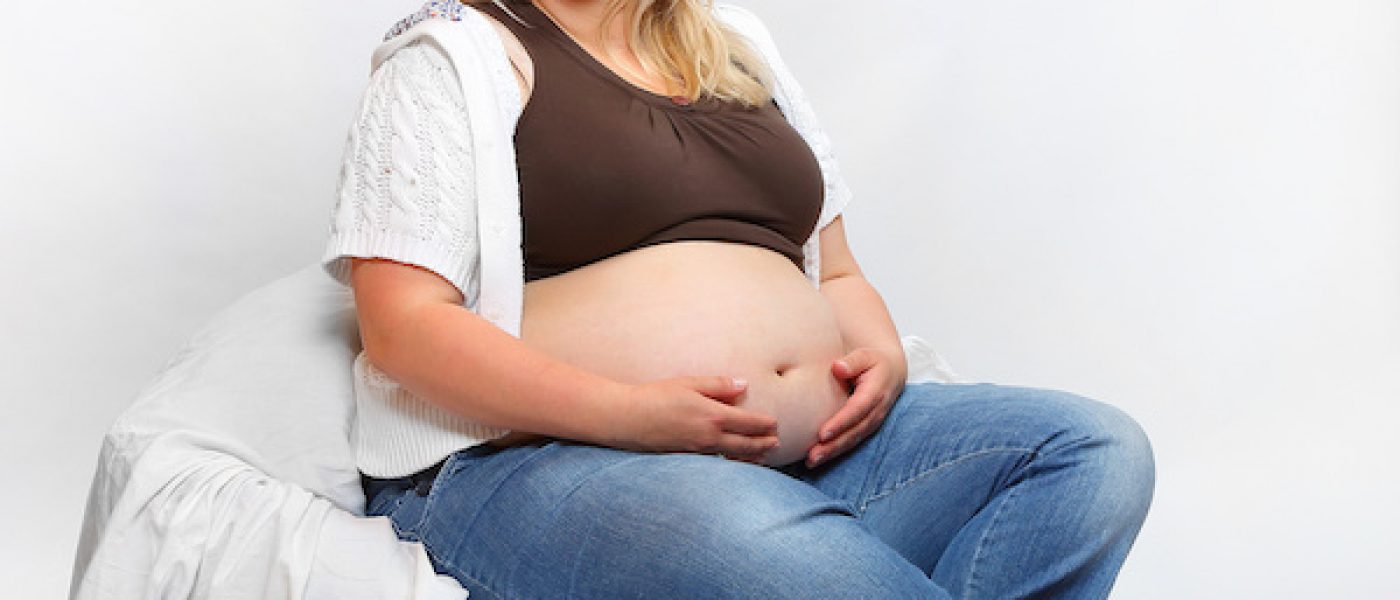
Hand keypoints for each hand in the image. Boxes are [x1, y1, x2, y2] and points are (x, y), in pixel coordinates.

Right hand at [607, 375, 779, 461]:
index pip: (749, 423)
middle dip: (763, 444)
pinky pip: (717, 462)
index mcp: (714, 416)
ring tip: (762, 456)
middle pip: (745, 444)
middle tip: (776, 443)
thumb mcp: (689, 383)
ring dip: (750, 456)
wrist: (627, 419)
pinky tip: (733, 461)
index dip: (765, 424)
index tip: (775, 423)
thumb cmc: (656, 396)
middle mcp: (709, 437)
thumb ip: (718, 385)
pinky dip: (731, 462)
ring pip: (732, 457)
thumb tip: (743, 385)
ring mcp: (699, 451)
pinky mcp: (688, 457)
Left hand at [807, 347, 907, 467]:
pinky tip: (817, 458)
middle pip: (854, 431)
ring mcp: (873, 422)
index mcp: (875, 392)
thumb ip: (852, 361)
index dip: (841, 422)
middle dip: (833, 445)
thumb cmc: (873, 362)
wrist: (892, 372)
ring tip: (811, 461)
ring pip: (853, 440)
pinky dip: (835, 452)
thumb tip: (837, 367)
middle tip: (812, 456)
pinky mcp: (867, 428)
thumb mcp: (865, 355)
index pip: (857, 410)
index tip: (822, 433)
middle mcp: (876, 411)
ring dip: (832, 453)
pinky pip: (851, 442)